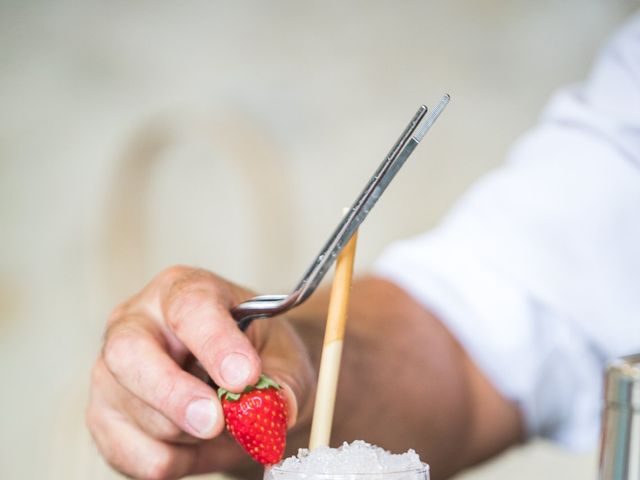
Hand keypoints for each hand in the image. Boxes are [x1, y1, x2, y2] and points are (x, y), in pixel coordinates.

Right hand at [86, 266, 314, 478]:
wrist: (238, 381)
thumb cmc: (256, 356)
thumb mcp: (284, 359)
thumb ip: (282, 382)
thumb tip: (273, 406)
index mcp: (183, 290)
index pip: (191, 306)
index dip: (216, 343)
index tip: (244, 377)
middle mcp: (136, 322)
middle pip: (130, 354)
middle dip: (174, 394)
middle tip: (216, 422)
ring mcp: (110, 371)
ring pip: (138, 414)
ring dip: (191, 436)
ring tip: (222, 424)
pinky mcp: (103, 417)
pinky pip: (135, 455)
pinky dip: (177, 461)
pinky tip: (196, 443)